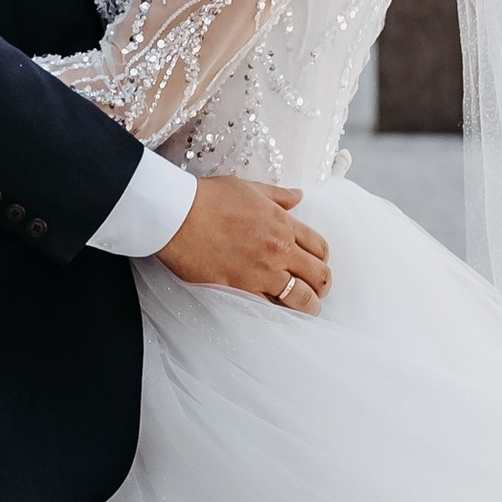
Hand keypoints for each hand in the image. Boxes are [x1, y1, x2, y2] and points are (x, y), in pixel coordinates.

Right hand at [160, 176, 330, 308]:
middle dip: (322, 285)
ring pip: (302, 298)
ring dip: (309, 305)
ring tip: (307, 309)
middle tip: (317, 290)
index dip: (322, 259)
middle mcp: (279, 249)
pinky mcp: (243, 289)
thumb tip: (298, 196)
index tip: (317, 264)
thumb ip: (277, 195)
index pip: (319, 247)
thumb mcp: (249, 187)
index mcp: (282, 223)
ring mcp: (263, 272)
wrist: (178, 215)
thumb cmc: (208, 199)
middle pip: (319, 275)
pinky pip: (271, 308)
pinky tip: (279, 314)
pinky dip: (279, 313)